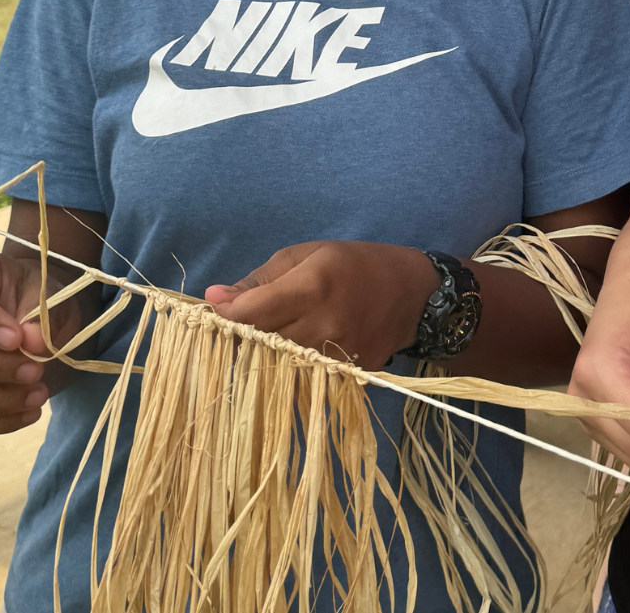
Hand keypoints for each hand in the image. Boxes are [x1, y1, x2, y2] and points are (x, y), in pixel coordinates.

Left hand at [204, 241, 438, 368]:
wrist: (414, 295)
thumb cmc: (356, 264)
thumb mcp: (309, 254)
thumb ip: (261, 278)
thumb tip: (215, 298)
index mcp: (313, 286)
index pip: (250, 313)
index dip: (224, 314)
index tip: (215, 309)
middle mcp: (323, 325)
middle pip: (259, 343)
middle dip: (241, 334)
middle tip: (239, 322)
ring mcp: (335, 356)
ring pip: (276, 365)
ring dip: (263, 353)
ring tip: (267, 334)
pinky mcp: (346, 375)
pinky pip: (301, 376)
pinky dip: (288, 366)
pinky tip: (293, 349)